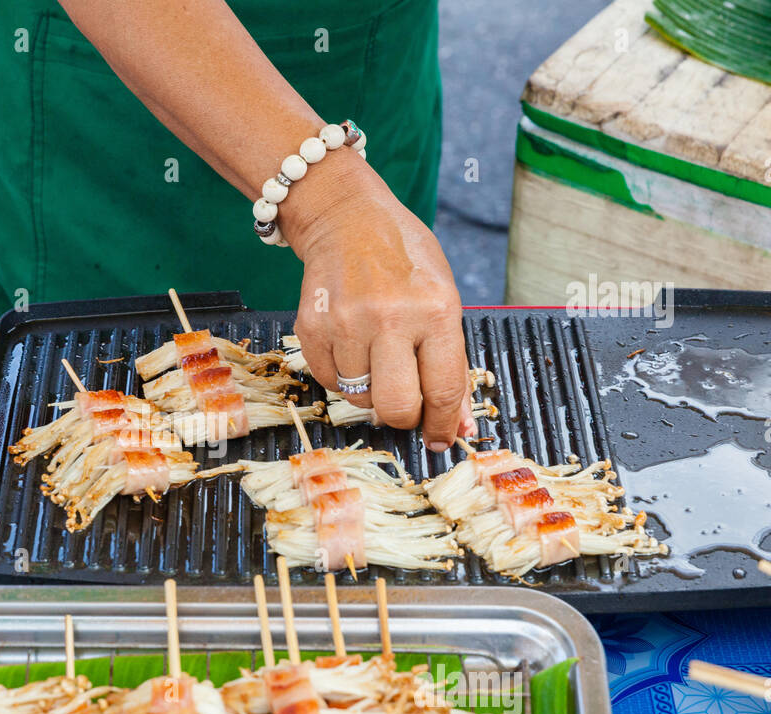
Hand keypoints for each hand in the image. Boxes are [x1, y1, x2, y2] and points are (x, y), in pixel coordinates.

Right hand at [282, 150, 475, 450]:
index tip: (440, 437)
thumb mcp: (444, 302)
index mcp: (436, 310)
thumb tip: (457, 424)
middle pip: (397, 407)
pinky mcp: (313, 327)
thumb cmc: (405, 262)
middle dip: (404, 416)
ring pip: (359, 398)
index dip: (443, 424)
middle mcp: (391, 317)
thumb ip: (451, 365)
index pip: (442, 390)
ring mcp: (347, 322)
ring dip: (370, 391)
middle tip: (405, 404)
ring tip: (376, 359)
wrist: (348, 220)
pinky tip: (352, 347)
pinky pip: (330, 381)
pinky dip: (343, 375)